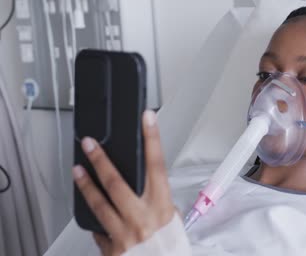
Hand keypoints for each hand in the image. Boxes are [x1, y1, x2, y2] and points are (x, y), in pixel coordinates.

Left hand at [73, 110, 175, 255]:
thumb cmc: (170, 248)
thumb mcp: (172, 219)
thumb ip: (157, 201)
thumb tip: (144, 187)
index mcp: (162, 207)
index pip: (157, 166)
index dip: (152, 139)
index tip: (147, 119)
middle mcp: (142, 218)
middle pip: (117, 182)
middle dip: (101, 160)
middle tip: (90, 144)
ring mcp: (124, 234)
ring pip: (99, 204)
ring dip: (86, 185)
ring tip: (77, 170)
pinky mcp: (112, 249)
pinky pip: (99, 231)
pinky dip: (97, 222)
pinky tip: (94, 214)